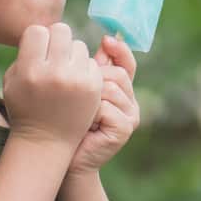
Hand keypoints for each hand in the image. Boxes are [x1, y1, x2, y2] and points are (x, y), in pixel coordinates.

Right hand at [3, 23, 102, 148]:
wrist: (45, 140)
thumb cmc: (25, 106)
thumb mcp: (12, 81)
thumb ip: (24, 53)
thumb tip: (43, 32)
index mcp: (30, 70)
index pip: (38, 31)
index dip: (37, 39)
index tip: (37, 50)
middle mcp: (54, 73)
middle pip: (61, 30)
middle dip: (57, 39)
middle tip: (54, 54)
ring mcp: (76, 80)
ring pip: (78, 44)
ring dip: (71, 54)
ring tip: (64, 70)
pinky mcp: (93, 87)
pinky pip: (91, 61)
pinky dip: (83, 68)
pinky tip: (75, 82)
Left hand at [67, 35, 140, 176]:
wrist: (69, 161)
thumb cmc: (71, 124)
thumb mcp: (81, 93)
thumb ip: (92, 69)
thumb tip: (102, 40)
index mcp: (123, 91)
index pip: (127, 64)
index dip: (120, 50)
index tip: (106, 39)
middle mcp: (132, 103)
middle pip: (117, 74)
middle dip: (94, 79)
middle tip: (78, 94)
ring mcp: (131, 117)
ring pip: (111, 90)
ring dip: (89, 99)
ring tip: (79, 112)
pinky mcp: (125, 129)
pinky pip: (107, 108)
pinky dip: (91, 114)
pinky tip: (84, 124)